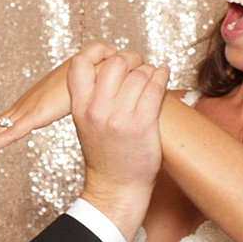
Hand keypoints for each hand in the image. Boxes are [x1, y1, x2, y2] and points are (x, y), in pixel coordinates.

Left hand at [0, 41, 119, 163]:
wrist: (94, 63)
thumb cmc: (91, 76)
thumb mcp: (77, 96)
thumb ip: (76, 101)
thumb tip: (86, 102)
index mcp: (33, 103)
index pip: (6, 123)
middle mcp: (25, 106)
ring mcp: (28, 109)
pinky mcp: (35, 113)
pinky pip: (10, 133)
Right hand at [71, 51, 169, 241]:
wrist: (116, 188)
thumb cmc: (105, 155)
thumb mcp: (85, 124)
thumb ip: (90, 96)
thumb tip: (108, 63)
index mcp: (79, 108)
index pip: (80, 63)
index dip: (97, 52)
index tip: (111, 56)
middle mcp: (96, 110)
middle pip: (114, 62)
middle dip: (130, 59)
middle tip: (137, 65)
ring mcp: (119, 117)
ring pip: (138, 73)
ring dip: (148, 70)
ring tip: (152, 75)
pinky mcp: (142, 124)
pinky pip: (155, 87)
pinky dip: (162, 76)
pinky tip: (163, 74)